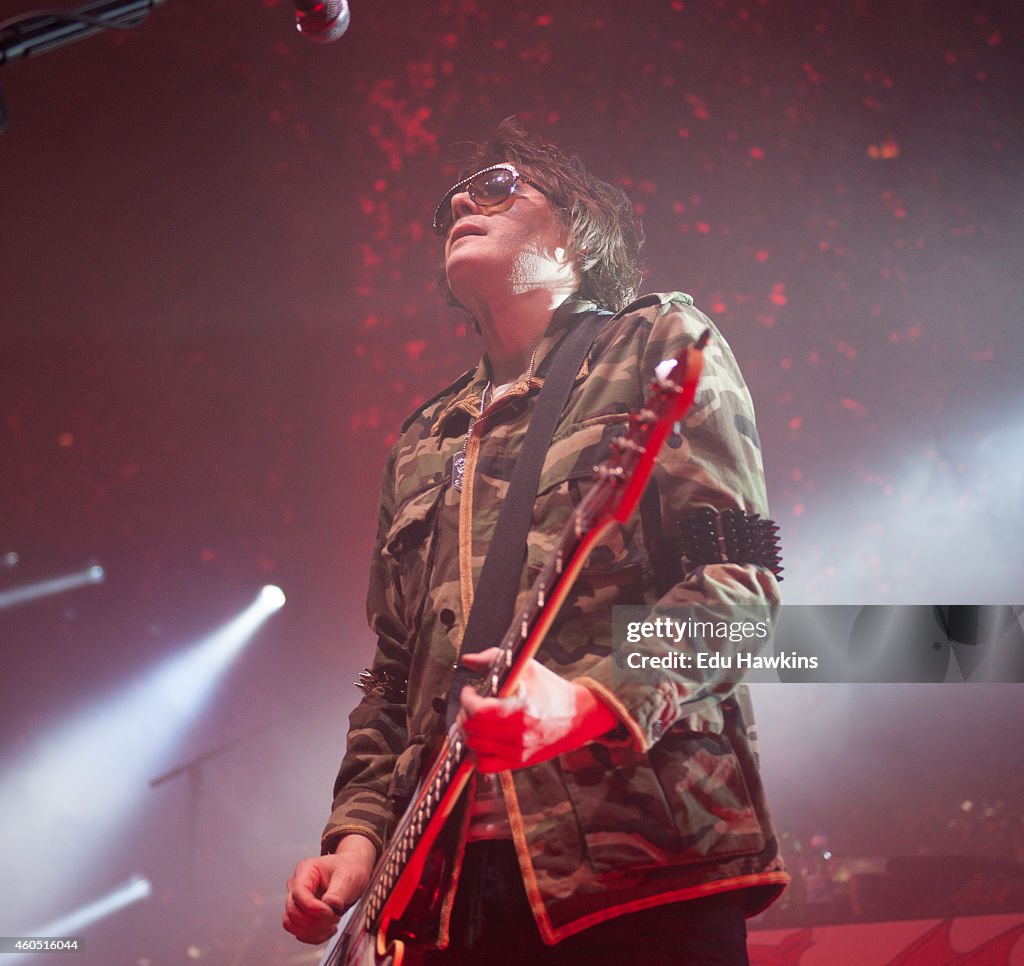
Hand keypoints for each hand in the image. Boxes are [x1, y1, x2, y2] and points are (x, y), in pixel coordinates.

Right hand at [282, 834, 375, 944]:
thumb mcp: (348, 877)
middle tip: (334, 918)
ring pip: (292, 924)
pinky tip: (328, 930)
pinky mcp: (302, 914)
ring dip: (312, 931)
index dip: (312, 907)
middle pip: (293, 911)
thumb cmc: (349, 868)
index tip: (329, 912)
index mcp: (306, 870)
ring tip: (332, 925)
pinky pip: (299, 932)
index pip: (299, 893)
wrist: (353, 871)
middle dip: (314, 921)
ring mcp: (298, 901)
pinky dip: (314, 936)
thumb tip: (329, 904)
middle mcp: (297, 885)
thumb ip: (337, 892)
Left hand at [459, 649, 616, 771]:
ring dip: (470, 732)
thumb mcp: (526, 667)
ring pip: (475, 746)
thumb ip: (493, 658)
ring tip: (477, 720)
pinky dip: (478, 753)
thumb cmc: (552, 690)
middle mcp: (518, 732)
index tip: (470, 691)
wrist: (578, 715)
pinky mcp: (519, 761)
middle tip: (471, 704)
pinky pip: (485, 765)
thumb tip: (469, 660)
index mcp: (520, 708)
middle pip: (472, 729)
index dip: (467, 699)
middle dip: (465, 713)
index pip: (479, 711)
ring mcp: (517, 750)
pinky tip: (484, 739)